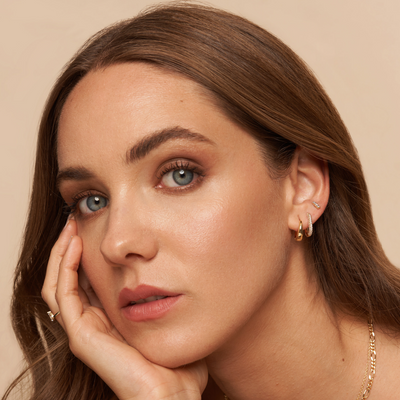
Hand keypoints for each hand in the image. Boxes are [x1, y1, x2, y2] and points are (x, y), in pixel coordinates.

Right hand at [41, 218, 207, 398]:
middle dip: (71, 248)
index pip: (88, 281)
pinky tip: (76, 244)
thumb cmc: (178, 362)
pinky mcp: (82, 337)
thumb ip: (172, 300)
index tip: (94, 227)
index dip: (87, 255)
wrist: (174, 394)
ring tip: (71, 226)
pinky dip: (65, 268)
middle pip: (70, 279)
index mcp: (110, 320)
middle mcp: (94, 323)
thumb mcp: (174, 319)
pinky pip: (63, 296)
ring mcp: (86, 330)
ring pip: (60, 284)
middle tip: (76, 221)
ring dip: (62, 253)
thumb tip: (184, 276)